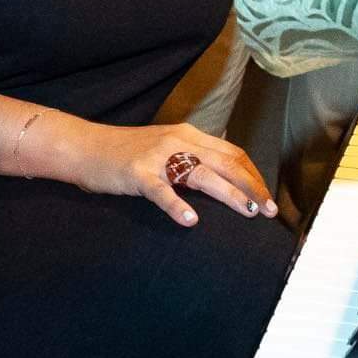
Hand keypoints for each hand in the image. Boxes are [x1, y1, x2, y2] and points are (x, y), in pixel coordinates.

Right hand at [57, 120, 276, 227]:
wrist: (86, 146)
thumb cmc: (127, 153)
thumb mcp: (166, 148)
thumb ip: (192, 157)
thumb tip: (223, 175)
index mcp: (188, 135)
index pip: (232, 153)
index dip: (253, 175)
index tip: (268, 196)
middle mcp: (178, 141)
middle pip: (226, 162)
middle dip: (252, 186)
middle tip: (270, 210)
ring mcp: (157, 157)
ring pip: (202, 174)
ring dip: (229, 194)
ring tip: (249, 212)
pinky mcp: (137, 173)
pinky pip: (162, 191)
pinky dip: (178, 205)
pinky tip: (191, 221)